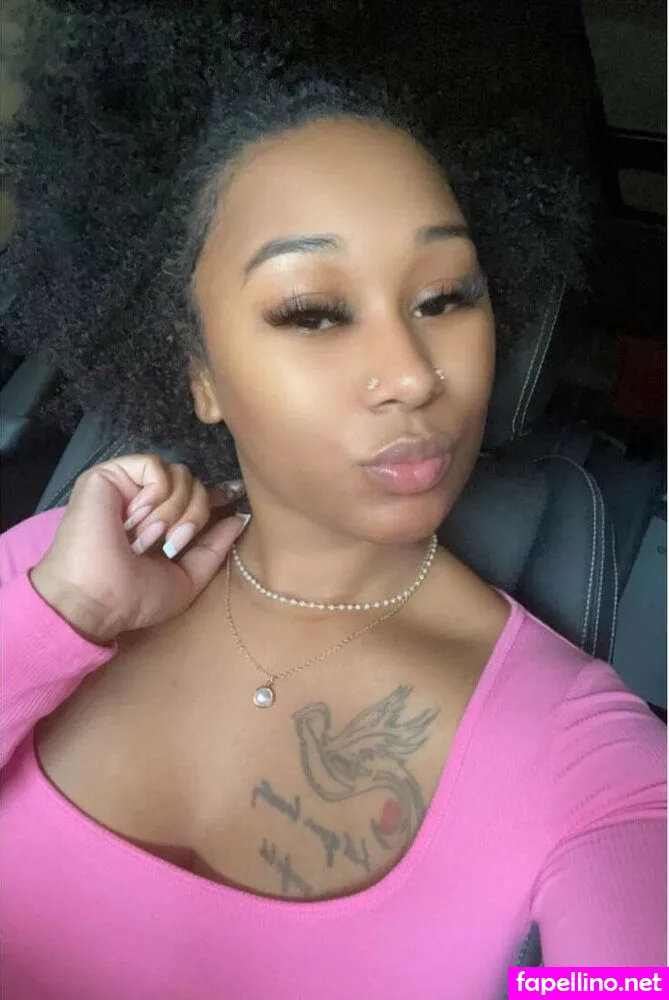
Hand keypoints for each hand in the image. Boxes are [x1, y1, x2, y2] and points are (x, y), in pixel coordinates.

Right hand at [30, 455, 247, 643]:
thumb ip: (214, 548)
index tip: (237, 494)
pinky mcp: (110, 475)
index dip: (218, 494)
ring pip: (180, 475)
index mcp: (162, 524)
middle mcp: (146, 502)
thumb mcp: (187, 579)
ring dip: (172, 512)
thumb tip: (240, 517)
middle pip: (195, 485)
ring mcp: (128, 487)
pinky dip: (155, 494)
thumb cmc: (136, 598)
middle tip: (169, 544)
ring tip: (146, 537)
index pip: (196, 496)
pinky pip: (156, 467)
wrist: (98, 599)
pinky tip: (136, 517)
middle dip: (193, 516)